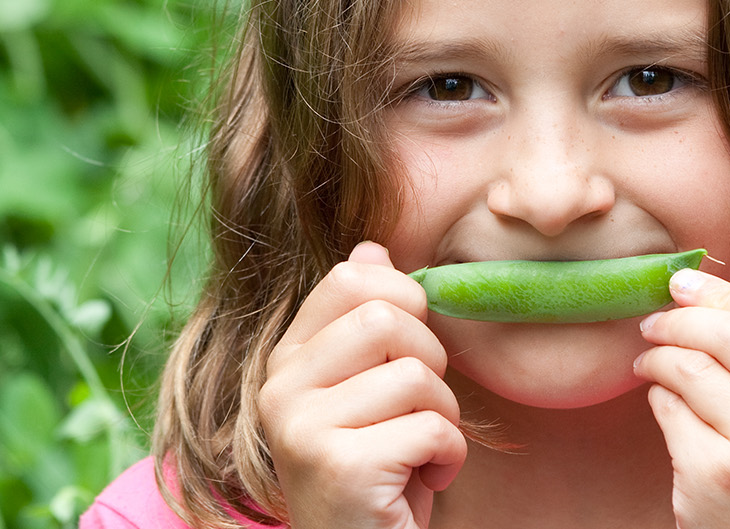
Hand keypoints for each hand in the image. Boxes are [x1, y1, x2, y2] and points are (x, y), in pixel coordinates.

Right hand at [258, 242, 466, 528]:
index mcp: (285, 362)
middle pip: (386, 319)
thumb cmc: (375, 478)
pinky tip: (424, 483)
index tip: (409, 351)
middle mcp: (280, 389)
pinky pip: (432, 428)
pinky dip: (449, 459)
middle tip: (420, 411)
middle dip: (430, 364)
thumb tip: (371, 247)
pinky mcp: (340, 465)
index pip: (350, 280)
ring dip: (443, 419)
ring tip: (419, 453)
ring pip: (415, 376)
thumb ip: (362, 324)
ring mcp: (303, 427)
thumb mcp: (367, 394)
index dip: (405, 302)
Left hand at [632, 268, 729, 528]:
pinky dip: (657, 398)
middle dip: (681, 317)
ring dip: (658, 356)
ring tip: (649, 362)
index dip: (726, 292)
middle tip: (653, 321)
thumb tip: (703, 288)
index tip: (686, 284)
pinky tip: (663, 405)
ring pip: (693, 367)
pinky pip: (670, 410)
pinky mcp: (717, 474)